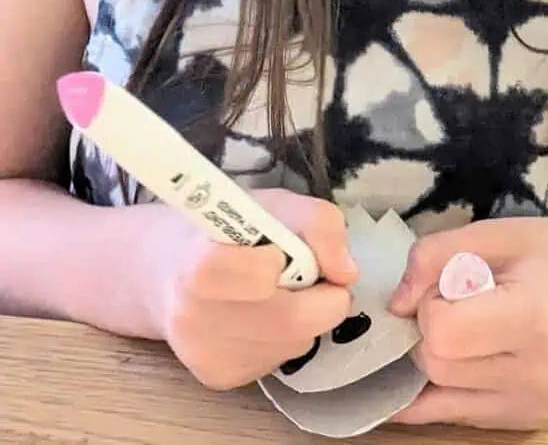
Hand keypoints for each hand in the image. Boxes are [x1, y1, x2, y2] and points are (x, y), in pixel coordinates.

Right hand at [143, 188, 357, 390]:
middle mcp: (194, 319)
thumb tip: (347, 272)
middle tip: (308, 274)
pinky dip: (285, 337)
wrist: (164, 269)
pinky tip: (260, 315)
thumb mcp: (272, 203)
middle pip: (292, 321)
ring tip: (277, 291)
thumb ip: (318, 223)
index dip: (283, 264)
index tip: (280, 252)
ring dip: (304, 317)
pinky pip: (279, 359)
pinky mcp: (218, 378)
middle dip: (319, 297)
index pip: (259, 278)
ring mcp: (205, 356)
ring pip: (294, 344)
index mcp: (199, 266)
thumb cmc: (225, 228)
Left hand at [388, 217, 547, 429]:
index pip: (441, 333)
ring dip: (435, 358)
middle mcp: (537, 375)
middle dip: (428, 329)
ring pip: (439, 395)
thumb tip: (394, 304)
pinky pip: (457, 414)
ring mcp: (536, 407)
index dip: (430, 303)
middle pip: (435, 366)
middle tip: (456, 298)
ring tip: (468, 323)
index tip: (451, 280)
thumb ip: (435, 255)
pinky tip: (451, 358)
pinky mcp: (530, 421)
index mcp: (534, 319)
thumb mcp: (501, 231)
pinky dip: (442, 386)